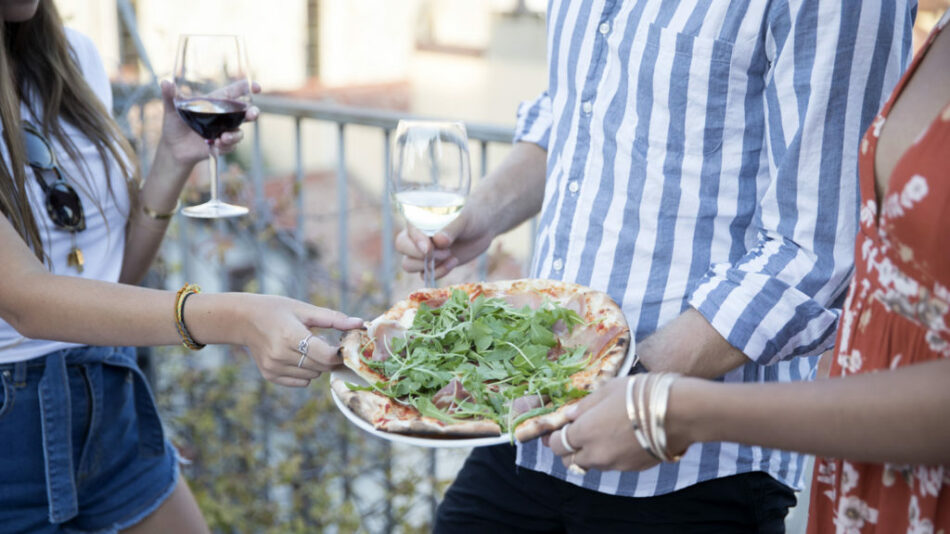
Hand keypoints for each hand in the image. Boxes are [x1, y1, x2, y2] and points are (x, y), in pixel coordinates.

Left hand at [156, 79, 261, 167]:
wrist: (173, 147)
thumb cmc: (174, 124)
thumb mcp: (171, 109)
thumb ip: (170, 96)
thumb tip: (165, 82)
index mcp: (215, 103)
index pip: (235, 92)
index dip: (248, 87)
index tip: (257, 87)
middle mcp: (224, 116)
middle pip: (246, 112)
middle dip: (253, 113)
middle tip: (252, 114)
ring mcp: (225, 131)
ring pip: (239, 132)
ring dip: (234, 136)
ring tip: (222, 138)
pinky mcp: (222, 145)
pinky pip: (231, 146)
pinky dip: (225, 146)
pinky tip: (215, 146)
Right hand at [235, 294, 361, 386]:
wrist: (243, 319)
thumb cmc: (277, 310)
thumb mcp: (304, 309)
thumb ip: (333, 318)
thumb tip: (360, 323)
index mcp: (290, 335)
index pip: (326, 356)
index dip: (339, 353)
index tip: (342, 346)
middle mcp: (280, 354)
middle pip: (322, 367)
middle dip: (330, 357)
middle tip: (326, 344)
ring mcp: (274, 367)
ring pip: (313, 375)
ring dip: (317, 364)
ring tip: (307, 347)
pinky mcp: (270, 375)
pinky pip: (301, 382)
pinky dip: (305, 372)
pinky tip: (297, 356)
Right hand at [394, 206, 495, 278]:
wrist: (483, 228)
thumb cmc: (471, 217)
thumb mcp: (464, 218)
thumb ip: (451, 228)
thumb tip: (439, 240)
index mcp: (419, 218)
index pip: (408, 230)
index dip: (416, 241)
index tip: (429, 248)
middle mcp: (416, 234)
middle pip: (402, 247)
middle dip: (420, 254)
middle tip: (444, 252)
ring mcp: (422, 251)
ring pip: (408, 264)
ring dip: (428, 265)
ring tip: (450, 255)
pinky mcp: (432, 264)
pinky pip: (424, 275)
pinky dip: (439, 272)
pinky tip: (454, 261)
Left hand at [544, 377, 663, 472]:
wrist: (678, 413)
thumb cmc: (640, 393)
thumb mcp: (608, 390)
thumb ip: (585, 406)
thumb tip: (569, 415)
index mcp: (584, 432)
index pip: (557, 444)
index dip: (555, 437)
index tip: (558, 429)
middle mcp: (596, 454)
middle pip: (569, 461)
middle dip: (569, 449)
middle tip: (576, 435)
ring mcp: (615, 464)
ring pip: (591, 465)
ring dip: (589, 454)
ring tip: (601, 435)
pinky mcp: (632, 469)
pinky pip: (612, 466)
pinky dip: (609, 456)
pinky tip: (621, 440)